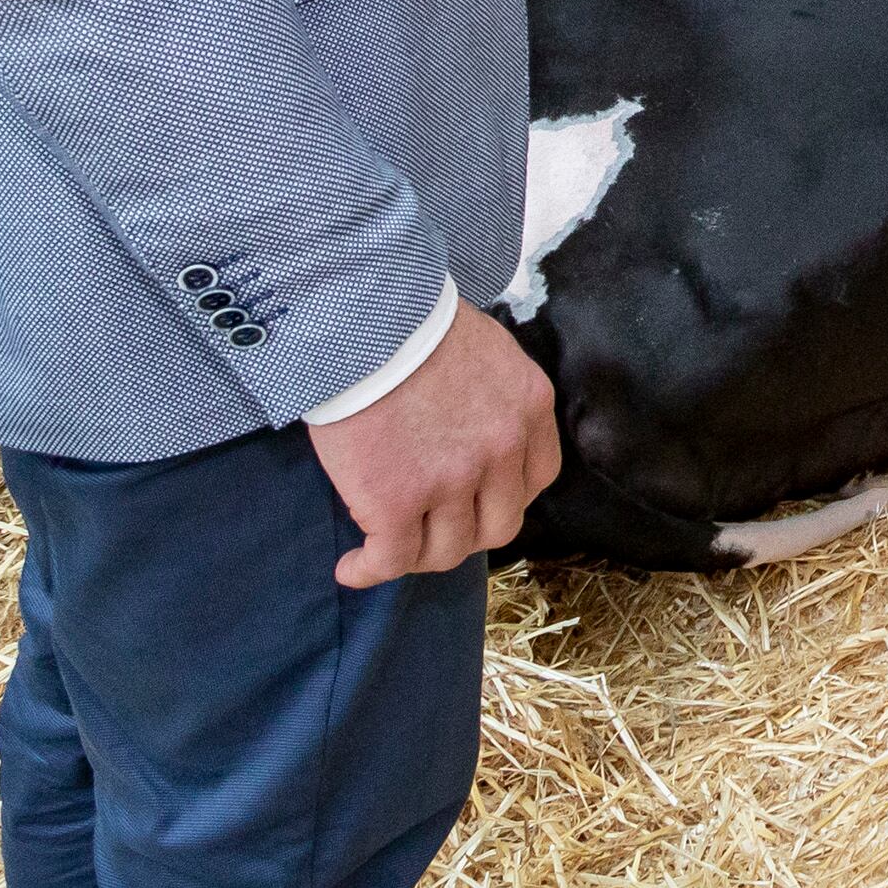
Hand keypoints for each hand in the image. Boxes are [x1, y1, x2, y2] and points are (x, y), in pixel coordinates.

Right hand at [304, 298, 561, 587]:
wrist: (361, 317)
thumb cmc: (410, 320)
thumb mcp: (485, 350)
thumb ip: (493, 395)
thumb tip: (470, 428)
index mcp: (529, 407)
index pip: (536, 479)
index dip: (502, 497)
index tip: (474, 502)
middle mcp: (501, 449)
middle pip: (497, 526)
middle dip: (465, 532)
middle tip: (429, 527)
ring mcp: (452, 480)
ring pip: (447, 551)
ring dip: (417, 554)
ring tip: (386, 546)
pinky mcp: (397, 502)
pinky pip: (391, 559)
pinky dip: (370, 570)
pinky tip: (352, 567)